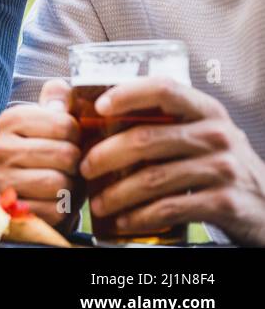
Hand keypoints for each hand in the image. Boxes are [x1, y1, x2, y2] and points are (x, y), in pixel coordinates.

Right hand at [0, 79, 82, 228]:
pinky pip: (52, 210)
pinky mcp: (8, 209)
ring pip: (58, 183)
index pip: (65, 124)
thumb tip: (59, 98)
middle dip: (76, 163)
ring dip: (69, 186)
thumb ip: (60, 98)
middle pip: (64, 154)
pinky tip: (54, 200)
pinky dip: (61, 208)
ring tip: (62, 181)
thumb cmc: (51, 150)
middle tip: (69, 165)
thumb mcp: (56, 120)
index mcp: (10, 119)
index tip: (71, 140)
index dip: (79, 136)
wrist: (32, 190)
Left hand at [81, 77, 264, 244]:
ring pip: (153, 178)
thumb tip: (100, 119)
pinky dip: (140, 216)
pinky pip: (170, 208)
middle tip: (84, 168)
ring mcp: (224, 169)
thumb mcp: (201, 135)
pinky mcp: (225, 202)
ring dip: (117, 193)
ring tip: (98, 203)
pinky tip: (124, 220)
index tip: (98, 107)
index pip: (164, 89)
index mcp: (207, 110)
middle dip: (105, 155)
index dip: (128, 94)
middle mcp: (217, 135)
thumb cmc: (219, 164)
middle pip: (146, 138)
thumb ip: (166, 123)